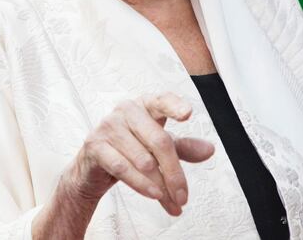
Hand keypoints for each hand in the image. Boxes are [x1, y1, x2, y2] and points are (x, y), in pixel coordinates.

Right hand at [68, 93, 212, 212]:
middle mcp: (126, 110)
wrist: (92, 168)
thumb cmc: (130, 150)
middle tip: (184, 197)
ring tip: (170, 202)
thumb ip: (183, 148)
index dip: (175, 106)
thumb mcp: (159, 148)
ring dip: (160, 185)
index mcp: (145, 105)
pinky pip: (122, 167)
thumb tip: (209, 150)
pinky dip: (141, 184)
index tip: (187, 114)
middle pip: (159, 140)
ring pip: (143, 159)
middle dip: (174, 173)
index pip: (162, 100)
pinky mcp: (95, 145)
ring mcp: (108, 126)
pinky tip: (154, 195)